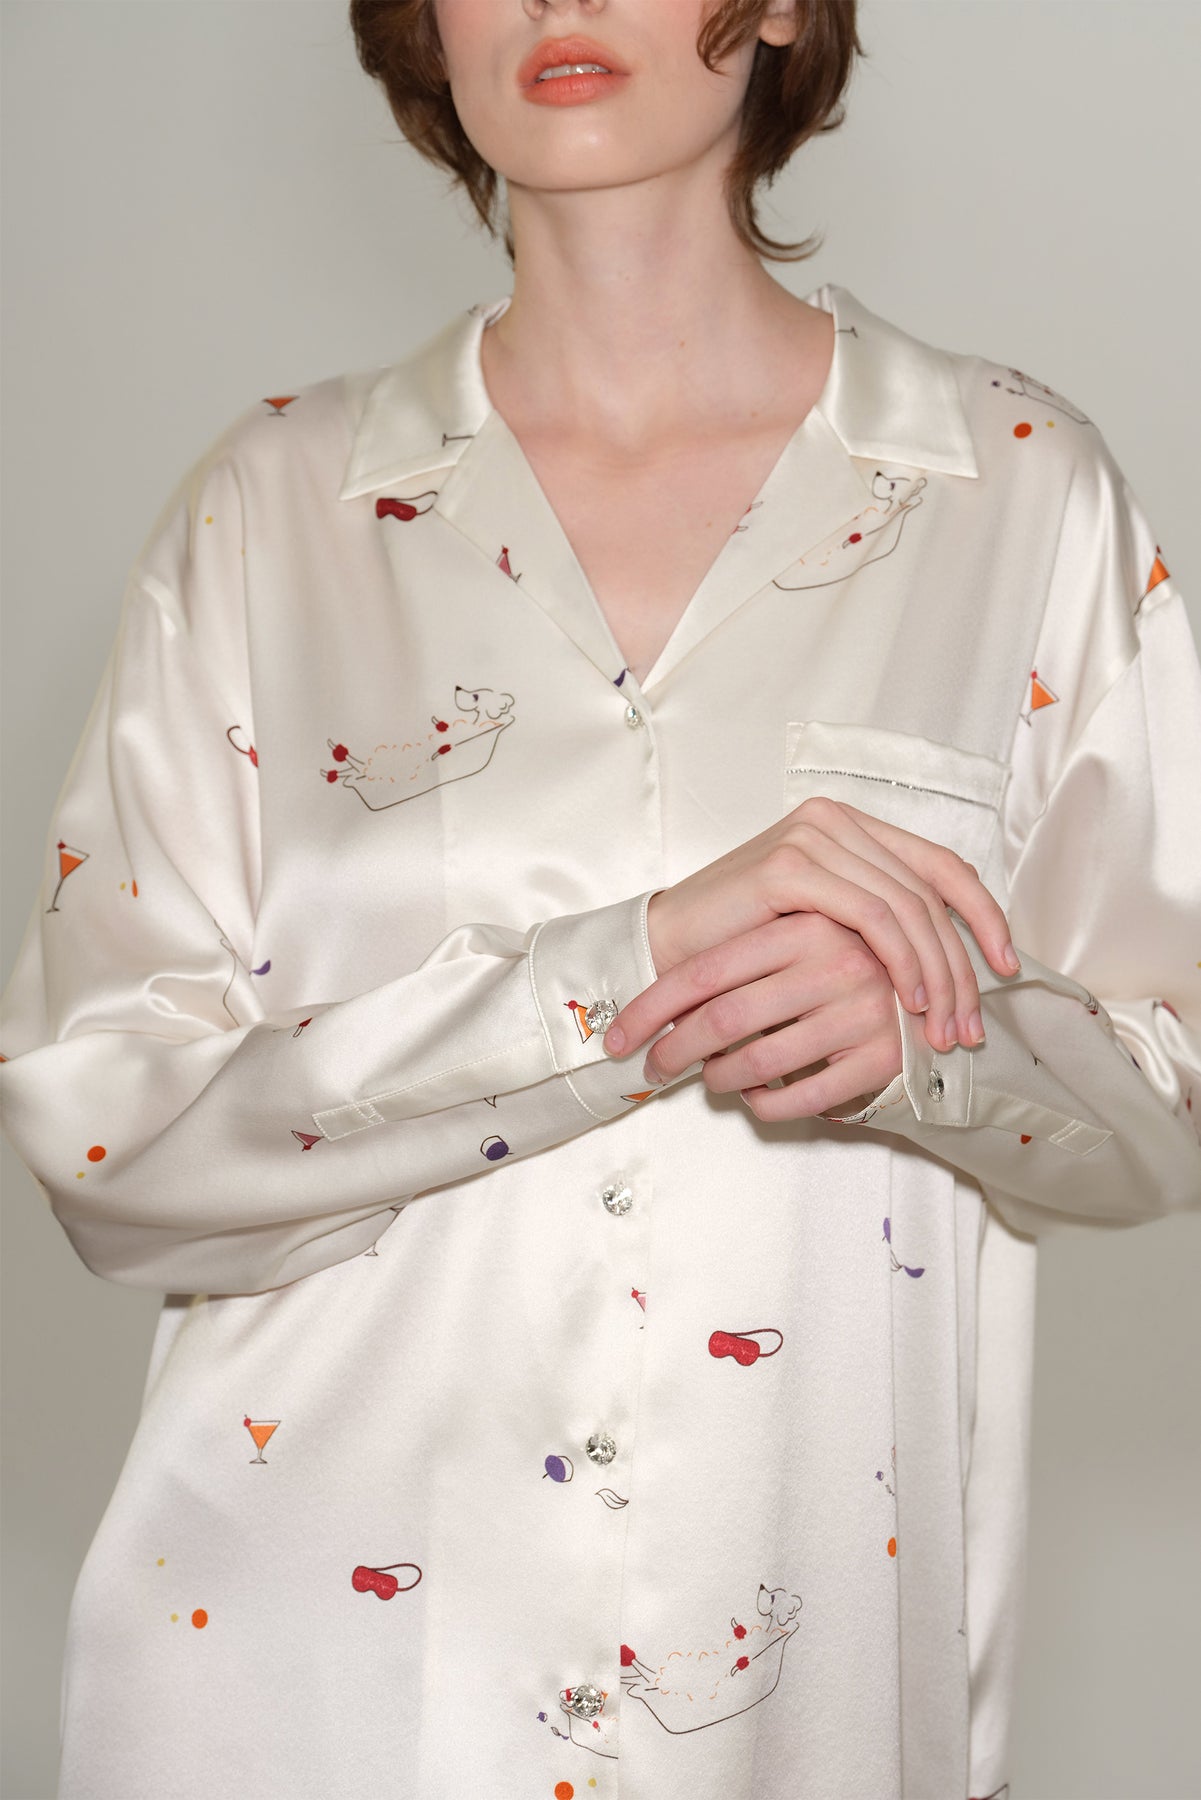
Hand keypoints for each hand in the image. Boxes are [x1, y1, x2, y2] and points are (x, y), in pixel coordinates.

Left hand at [610, 910, 903, 1121]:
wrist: (930, 986)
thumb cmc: (845, 963)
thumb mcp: (800, 935)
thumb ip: (744, 953)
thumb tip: (657, 1006)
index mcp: (806, 924)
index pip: (704, 973)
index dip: (653, 1010)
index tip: (619, 1036)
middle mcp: (838, 962)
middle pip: (722, 1020)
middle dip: (675, 1051)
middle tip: (653, 1066)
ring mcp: (864, 1011)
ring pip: (759, 1062)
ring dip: (721, 1080)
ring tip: (712, 1079)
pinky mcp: (884, 1057)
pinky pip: (804, 1097)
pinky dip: (767, 1104)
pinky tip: (756, 1098)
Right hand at [632, 795, 1018, 1054]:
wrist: (665, 950)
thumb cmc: (739, 949)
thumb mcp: (822, 931)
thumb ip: (874, 927)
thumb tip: (950, 969)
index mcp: (848, 828)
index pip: (940, 865)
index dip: (982, 916)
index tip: (1005, 968)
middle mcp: (834, 821)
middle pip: (930, 890)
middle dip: (961, 965)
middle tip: (971, 1024)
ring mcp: (812, 838)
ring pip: (908, 905)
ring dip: (935, 974)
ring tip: (942, 1026)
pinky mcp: (790, 865)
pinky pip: (871, 914)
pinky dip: (901, 960)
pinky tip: (908, 999)